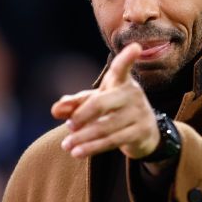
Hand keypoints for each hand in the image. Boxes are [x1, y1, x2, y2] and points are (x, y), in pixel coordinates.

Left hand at [52, 43, 160, 159]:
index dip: (127, 58)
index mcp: (120, 81)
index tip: (135, 48)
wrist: (146, 132)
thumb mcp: (97, 102)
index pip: (122, 68)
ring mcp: (138, 113)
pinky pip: (113, 140)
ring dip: (83, 137)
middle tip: (68, 126)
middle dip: (81, 115)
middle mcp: (132, 94)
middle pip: (101, 102)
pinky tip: (77, 153)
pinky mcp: (140, 132)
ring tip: (66, 145)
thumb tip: (55, 110)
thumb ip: (75, 103)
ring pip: (105, 126)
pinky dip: (93, 147)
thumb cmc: (115, 110)